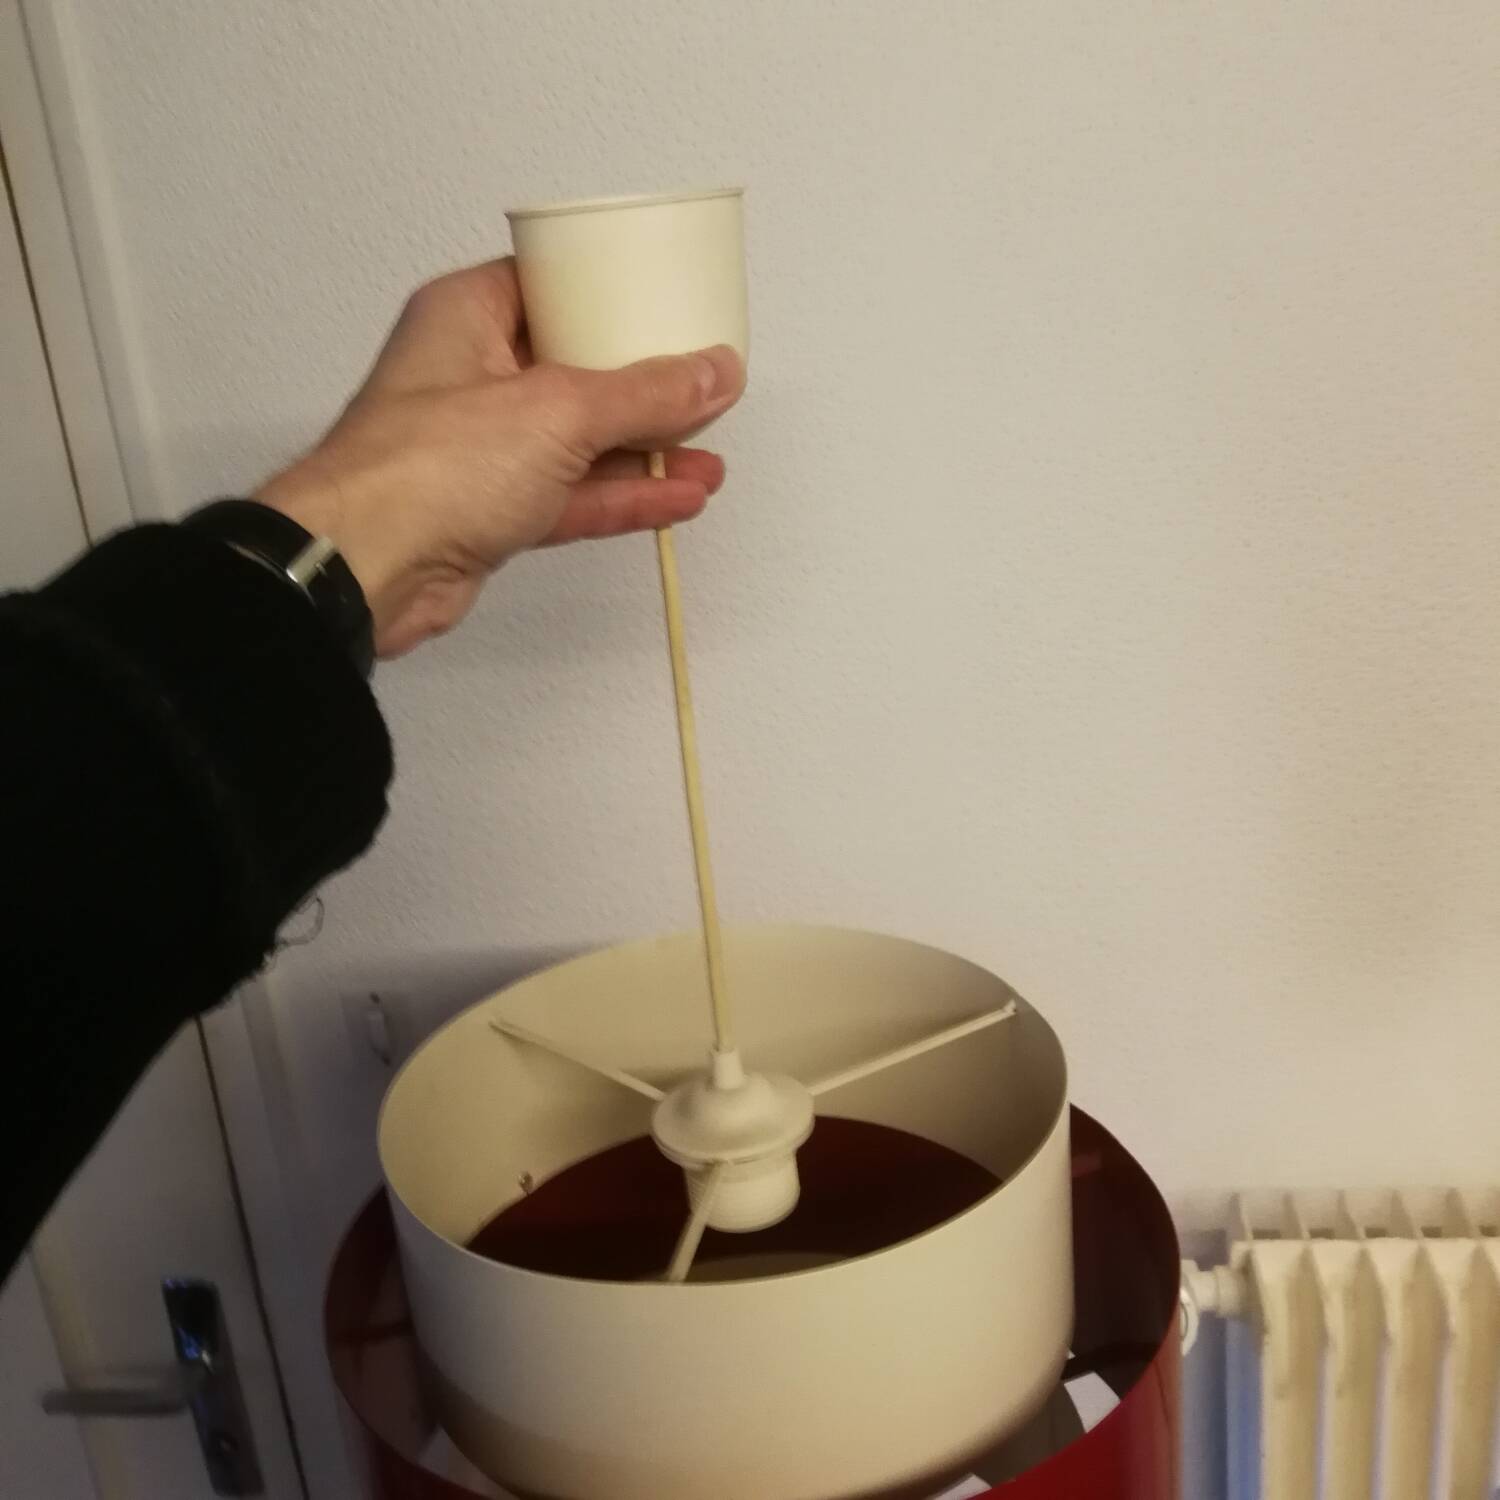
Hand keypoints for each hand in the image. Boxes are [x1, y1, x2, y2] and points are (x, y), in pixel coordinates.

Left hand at [256, 259, 743, 656]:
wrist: (366, 566)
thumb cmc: (440, 461)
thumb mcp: (561, 410)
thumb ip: (647, 394)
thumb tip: (720, 372)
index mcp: (468, 315)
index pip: (552, 285)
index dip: (614, 292)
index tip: (673, 302)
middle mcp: (471, 373)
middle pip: (575, 367)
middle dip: (644, 385)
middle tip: (707, 388)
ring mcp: (480, 448)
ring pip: (578, 441)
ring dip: (643, 451)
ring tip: (711, 459)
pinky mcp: (490, 512)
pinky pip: (569, 494)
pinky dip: (622, 496)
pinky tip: (680, 498)